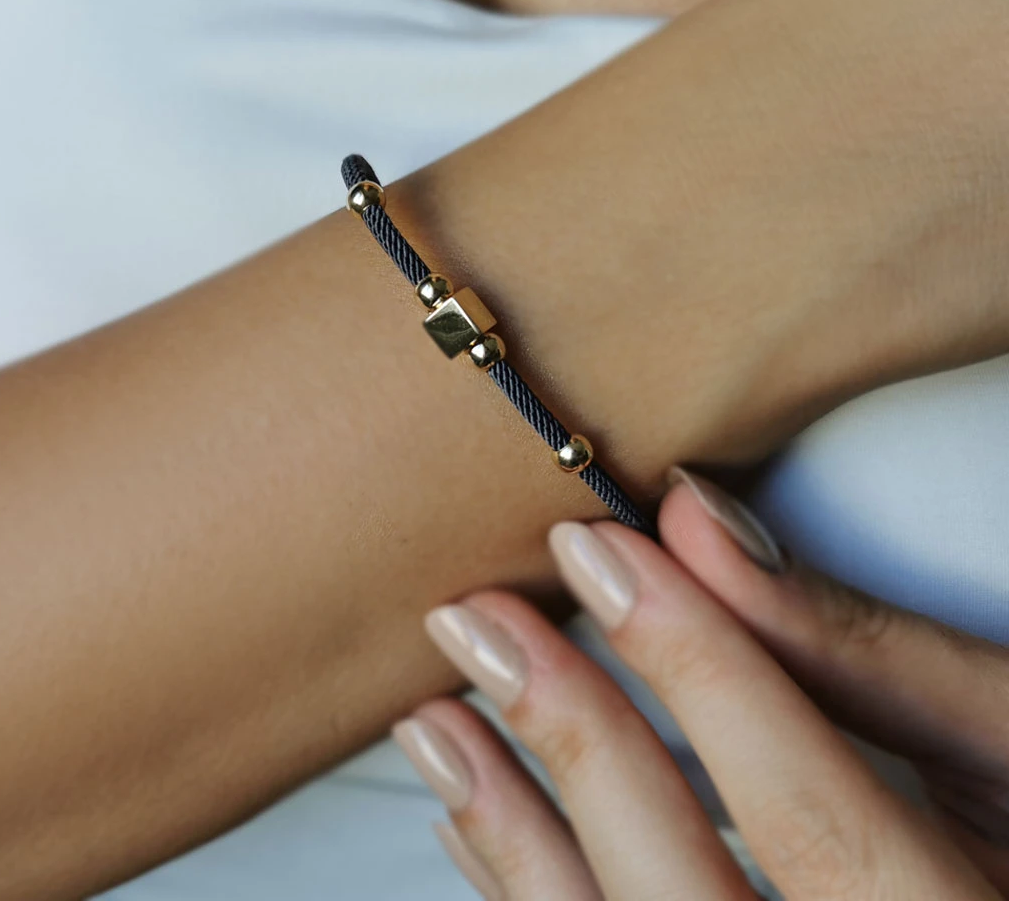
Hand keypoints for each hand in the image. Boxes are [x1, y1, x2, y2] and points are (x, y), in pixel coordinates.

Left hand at [393, 470, 1008, 898]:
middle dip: (575, 741)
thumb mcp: (1007, 741)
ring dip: (512, 837)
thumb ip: (863, 648)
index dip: (694, 667)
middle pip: (683, 895)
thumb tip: (701, 525)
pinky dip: (530, 895)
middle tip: (480, 622)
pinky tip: (479, 820)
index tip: (596, 553)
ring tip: (437, 721)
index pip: (808, 814)